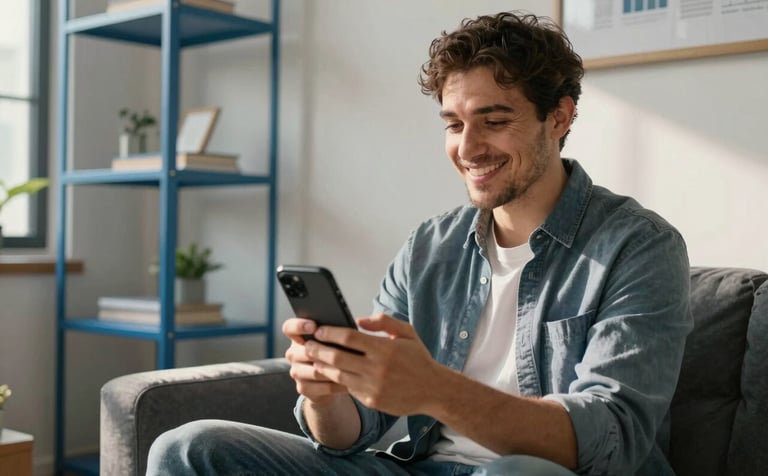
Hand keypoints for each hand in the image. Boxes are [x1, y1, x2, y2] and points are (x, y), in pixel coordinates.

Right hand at [282, 317, 347, 403]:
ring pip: (314, 371)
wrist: (330, 381)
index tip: (314, 326)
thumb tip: (348, 325)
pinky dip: (333, 385)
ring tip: (350, 370)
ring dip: (333, 371)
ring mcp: (296, 371)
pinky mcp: (302, 387)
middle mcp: (294, 353)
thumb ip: (334, 333)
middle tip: (341, 353)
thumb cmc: (335, 354)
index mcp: (299, 337)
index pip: (289, 327)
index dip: (299, 325)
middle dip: (324, 353)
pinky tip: (346, 383)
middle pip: (304, 351)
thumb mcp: (334, 341)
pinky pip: (318, 387)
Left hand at [305, 313, 443, 415]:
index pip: (349, 338)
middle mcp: (376, 368)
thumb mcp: (407, 333)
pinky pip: (347, 389)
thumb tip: (359, 319)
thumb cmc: (418, 358)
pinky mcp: (371, 401)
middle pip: (337, 357)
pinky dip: (336, 380)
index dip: (330, 333)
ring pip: (338, 375)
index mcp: (384, 349)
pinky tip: (329, 373)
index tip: (319, 330)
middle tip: (308, 344)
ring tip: (314, 359)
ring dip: (323, 366)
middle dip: (319, 349)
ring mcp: (373, 387)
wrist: (433, 390)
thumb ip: (384, 322)